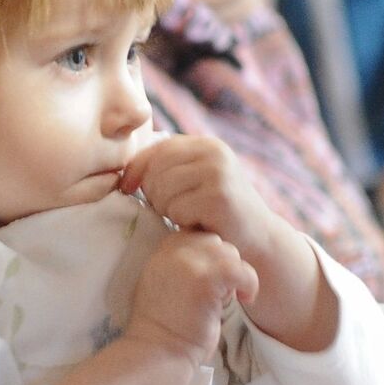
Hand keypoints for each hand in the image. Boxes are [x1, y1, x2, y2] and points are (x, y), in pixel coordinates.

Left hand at [122, 137, 290, 269]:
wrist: (259, 239)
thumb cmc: (217, 213)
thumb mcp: (195, 182)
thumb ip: (168, 169)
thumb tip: (124, 172)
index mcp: (206, 144)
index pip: (156, 148)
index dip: (136, 168)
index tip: (127, 188)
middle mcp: (214, 152)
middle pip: (155, 169)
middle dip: (154, 193)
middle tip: (173, 210)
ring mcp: (219, 173)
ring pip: (162, 189)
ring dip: (167, 209)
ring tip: (187, 216)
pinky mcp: (219, 197)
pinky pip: (177, 208)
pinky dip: (181, 222)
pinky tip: (198, 225)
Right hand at [127, 233, 256, 364]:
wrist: (159, 352)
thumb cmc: (166, 325)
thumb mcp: (165, 282)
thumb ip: (182, 262)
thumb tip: (215, 250)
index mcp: (163, 249)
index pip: (199, 235)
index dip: (211, 257)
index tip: (210, 283)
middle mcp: (172, 250)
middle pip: (216, 241)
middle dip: (224, 266)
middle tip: (219, 293)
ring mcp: (188, 263)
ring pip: (230, 252)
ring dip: (235, 276)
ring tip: (225, 299)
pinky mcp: (206, 280)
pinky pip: (241, 269)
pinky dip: (249, 283)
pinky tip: (244, 299)